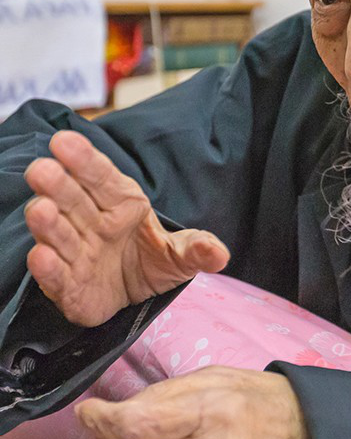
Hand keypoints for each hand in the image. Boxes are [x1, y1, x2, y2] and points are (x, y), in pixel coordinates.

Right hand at [23, 130, 229, 325]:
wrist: (133, 297)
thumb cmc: (153, 261)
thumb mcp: (181, 255)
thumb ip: (198, 249)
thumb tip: (220, 253)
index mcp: (121, 202)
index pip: (101, 176)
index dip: (84, 159)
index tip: (65, 140)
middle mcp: (92, 222)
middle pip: (72, 198)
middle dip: (57, 183)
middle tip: (42, 168)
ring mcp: (76, 252)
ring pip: (57, 232)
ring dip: (47, 222)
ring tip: (41, 210)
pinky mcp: (66, 286)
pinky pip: (54, 274)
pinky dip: (47, 267)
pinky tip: (42, 256)